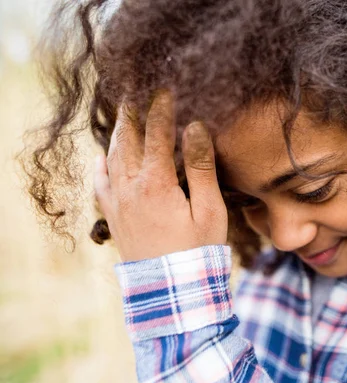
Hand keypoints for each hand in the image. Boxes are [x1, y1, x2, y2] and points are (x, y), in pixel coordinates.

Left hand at [94, 91, 227, 261]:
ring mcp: (118, 203)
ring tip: (123, 115)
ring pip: (113, 158)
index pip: (157, 134)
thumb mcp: (210, 210)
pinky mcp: (115, 218)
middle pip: (128, 140)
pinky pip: (100, 184)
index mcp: (156, 183)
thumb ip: (201, 167)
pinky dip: (100, 165)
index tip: (165, 90)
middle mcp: (131, 188)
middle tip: (136, 92)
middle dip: (133, 114)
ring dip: (118, 134)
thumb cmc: (198, 251)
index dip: (161, 109)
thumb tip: (194, 127)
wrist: (172, 292)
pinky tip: (101, 156)